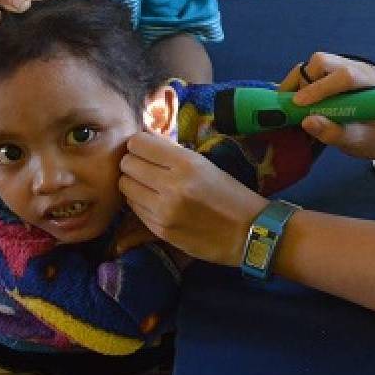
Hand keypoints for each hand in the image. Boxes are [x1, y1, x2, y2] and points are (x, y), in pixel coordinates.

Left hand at [118, 131, 266, 265]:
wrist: (249, 233)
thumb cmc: (231, 194)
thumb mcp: (206, 165)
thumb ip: (173, 155)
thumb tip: (144, 142)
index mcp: (187, 164)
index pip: (138, 143)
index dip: (139, 144)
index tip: (146, 148)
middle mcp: (171, 186)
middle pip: (127, 163)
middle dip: (133, 162)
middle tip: (146, 166)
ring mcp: (163, 210)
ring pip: (125, 186)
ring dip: (133, 182)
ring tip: (149, 185)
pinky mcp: (159, 230)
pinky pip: (134, 208)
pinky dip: (139, 201)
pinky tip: (155, 202)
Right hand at [278, 52, 374, 157]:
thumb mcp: (360, 141)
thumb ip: (336, 133)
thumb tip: (307, 122)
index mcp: (370, 82)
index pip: (345, 76)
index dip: (319, 88)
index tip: (299, 104)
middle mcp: (356, 67)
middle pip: (322, 61)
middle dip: (304, 82)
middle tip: (299, 108)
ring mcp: (344, 66)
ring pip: (312, 64)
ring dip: (298, 83)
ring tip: (296, 107)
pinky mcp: (333, 71)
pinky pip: (310, 71)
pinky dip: (298, 85)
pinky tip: (298, 104)